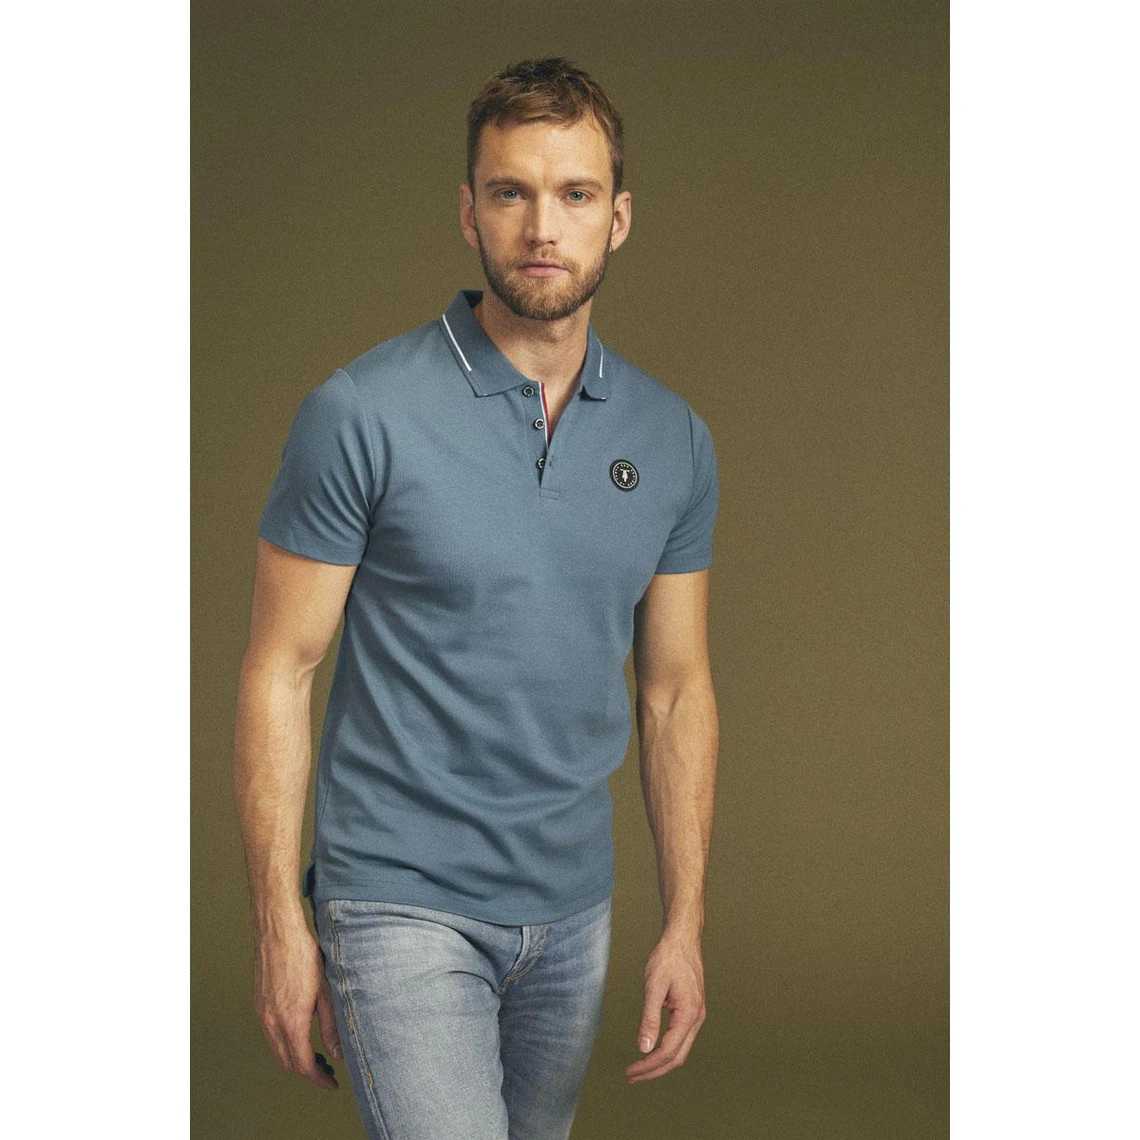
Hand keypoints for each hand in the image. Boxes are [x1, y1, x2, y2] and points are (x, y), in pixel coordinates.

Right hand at [253, 924, 342, 1090]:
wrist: (278, 932)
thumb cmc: (304, 955)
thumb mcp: (327, 990)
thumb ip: (332, 1025)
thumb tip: (339, 1053)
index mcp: (291, 1022)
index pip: (303, 1065)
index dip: (319, 1078)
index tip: (331, 1083)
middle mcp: (272, 1023)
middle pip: (287, 1063)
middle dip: (307, 1071)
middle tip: (327, 1070)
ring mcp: (262, 1014)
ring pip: (276, 1050)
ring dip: (295, 1058)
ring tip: (316, 1054)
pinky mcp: (258, 1005)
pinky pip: (270, 1035)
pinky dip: (284, 1043)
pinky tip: (299, 1033)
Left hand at [624, 930, 706, 1083]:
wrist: (682, 938)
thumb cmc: (668, 958)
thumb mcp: (654, 986)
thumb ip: (649, 1018)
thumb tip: (644, 1048)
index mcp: (689, 1014)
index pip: (668, 1051)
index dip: (648, 1065)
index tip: (630, 1072)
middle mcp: (697, 1018)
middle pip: (677, 1057)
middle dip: (654, 1070)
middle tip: (631, 1077)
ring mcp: (697, 1015)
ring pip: (681, 1050)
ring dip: (660, 1062)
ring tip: (639, 1068)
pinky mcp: (692, 1009)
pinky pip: (681, 1038)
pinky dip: (667, 1049)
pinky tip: (652, 1049)